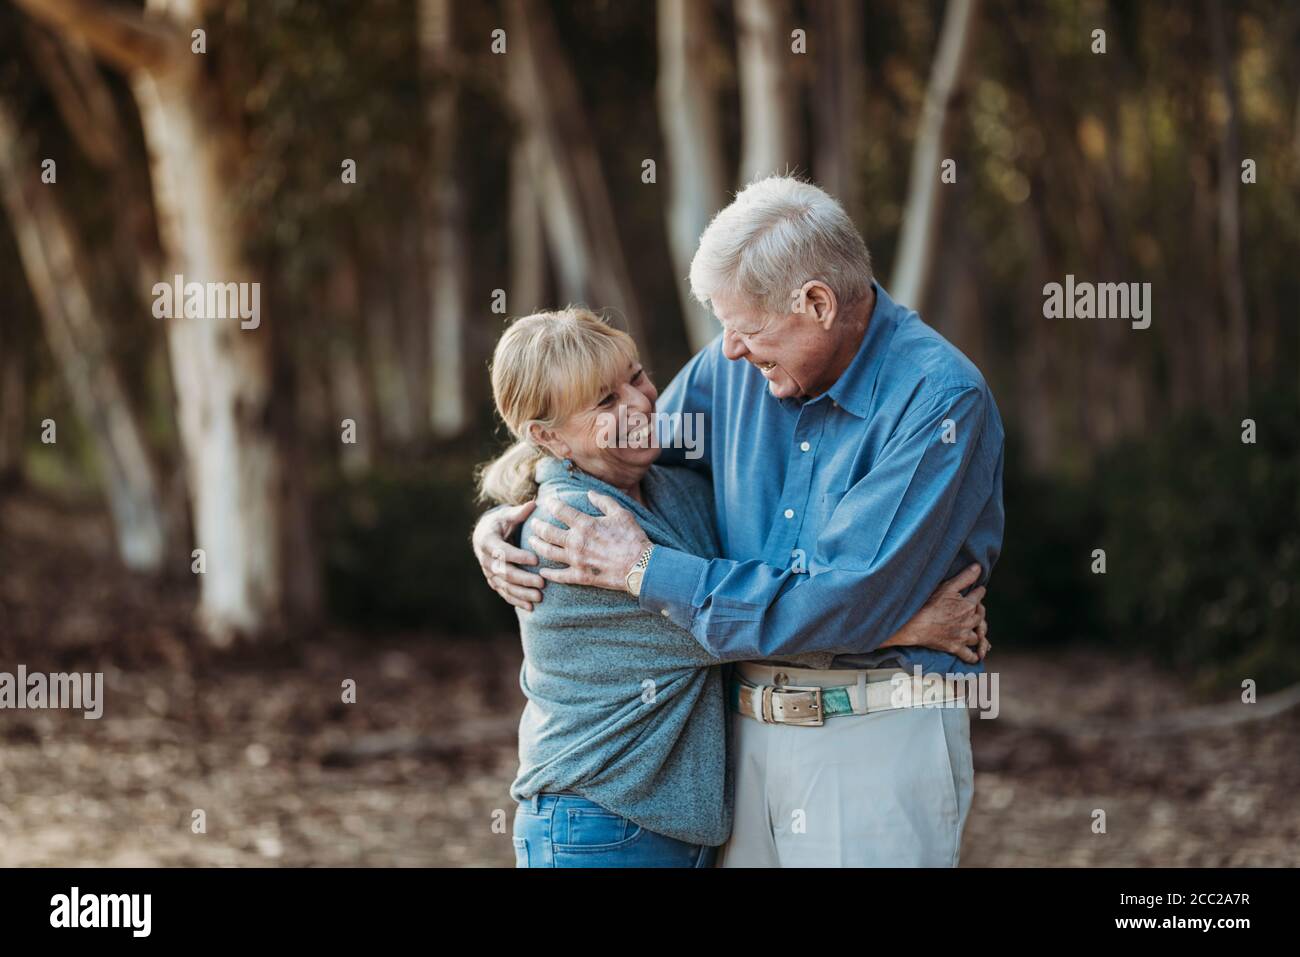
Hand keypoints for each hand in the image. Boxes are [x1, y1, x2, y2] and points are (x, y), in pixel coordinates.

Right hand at [472, 501, 544, 610]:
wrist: (485, 535)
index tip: (536, 560)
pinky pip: (504, 594)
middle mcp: (485, 559)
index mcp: (487, 541)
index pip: (503, 551)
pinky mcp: (494, 582)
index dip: (518, 557)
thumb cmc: (501, 523)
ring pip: (504, 586)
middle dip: (523, 579)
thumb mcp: (507, 515)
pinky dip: (517, 601)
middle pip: (504, 572)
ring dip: (522, 593)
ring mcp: (489, 573)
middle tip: (542, 583)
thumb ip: (519, 512)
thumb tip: (533, 504)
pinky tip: (530, 608)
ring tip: (539, 597)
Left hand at [529, 491, 650, 591]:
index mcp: (585, 524)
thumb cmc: (633, 538)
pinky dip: (548, 574)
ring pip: (548, 552)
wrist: (640, 566)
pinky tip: (542, 571)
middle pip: (548, 532)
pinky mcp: (580, 577)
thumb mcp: (621, 513)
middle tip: (533, 523)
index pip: (561, 511)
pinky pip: (559, 576)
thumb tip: (590, 493)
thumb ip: (604, 501)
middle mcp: (576, 542)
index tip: (547, 502)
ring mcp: (576, 561)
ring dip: (537, 545)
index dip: (551, 504)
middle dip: (538, 526)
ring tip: (531, 541)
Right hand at [881, 563, 989, 664]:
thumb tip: (978, 567)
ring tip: (978, 631)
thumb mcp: (947, 587)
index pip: (979, 596)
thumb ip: (964, 578)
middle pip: (981, 616)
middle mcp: (969, 622)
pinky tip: (976, 656)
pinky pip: (969, 655)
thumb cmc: (929, 604)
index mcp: (969, 606)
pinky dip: (974, 656)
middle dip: (979, 611)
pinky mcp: (955, 647)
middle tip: (976, 609)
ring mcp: (962, 636)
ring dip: (979, 633)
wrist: (915, 625)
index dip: (979, 592)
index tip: (979, 590)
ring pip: (977, 636)